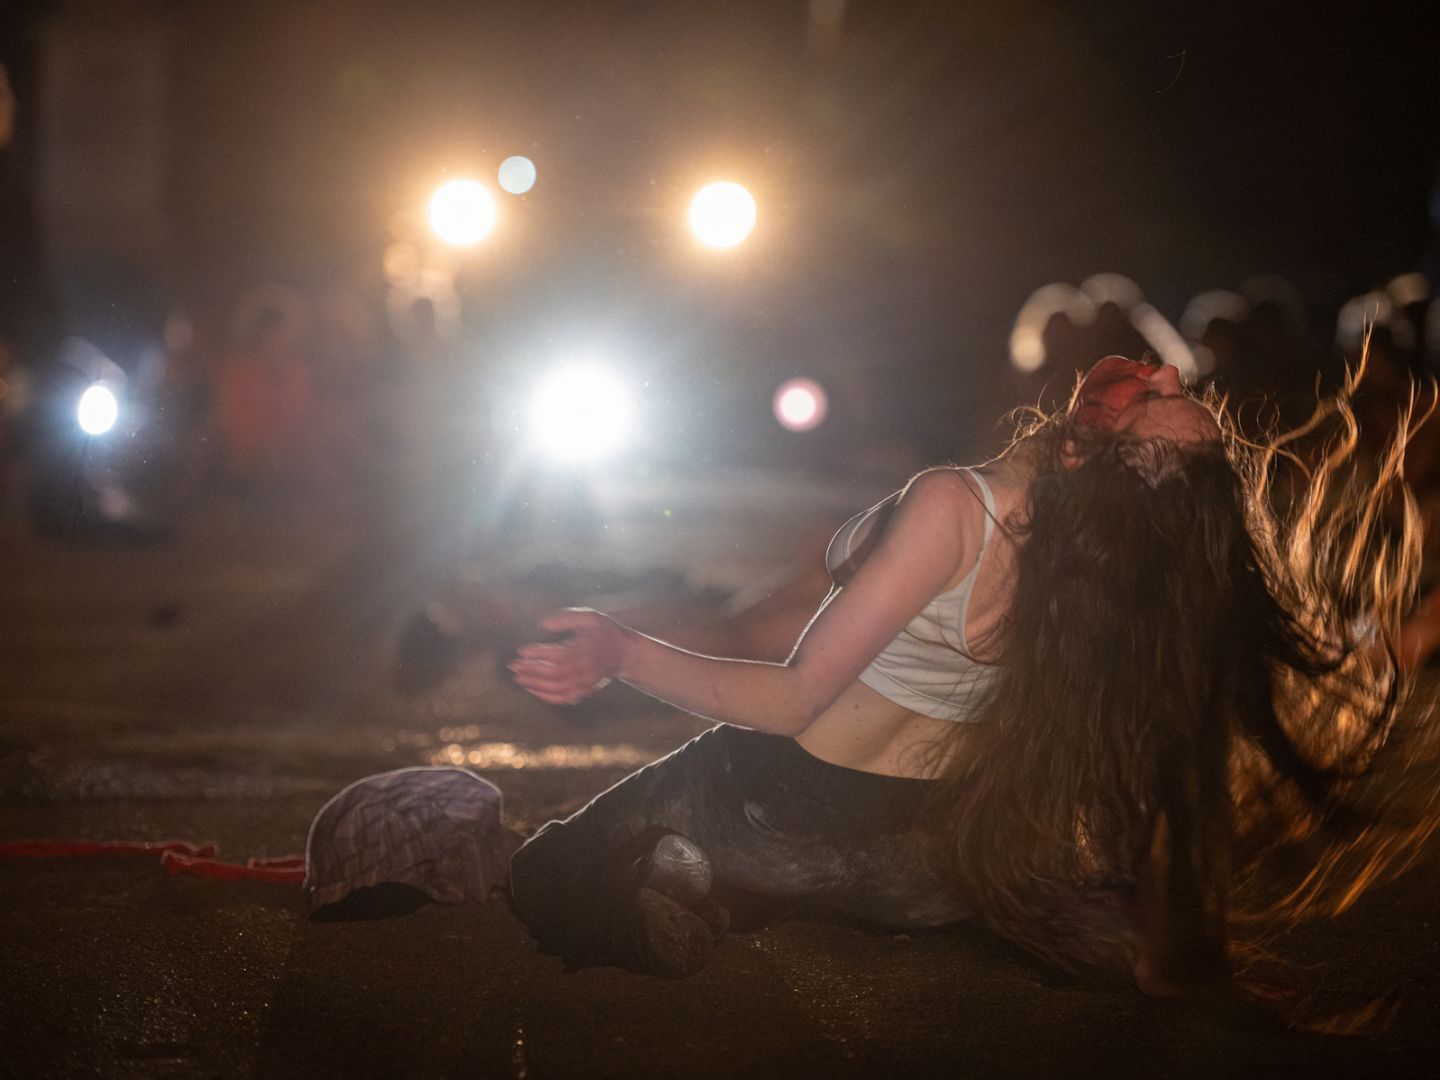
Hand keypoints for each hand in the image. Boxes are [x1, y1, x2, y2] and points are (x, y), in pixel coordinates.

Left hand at [508, 608, 628, 704]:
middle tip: (513, 665)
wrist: (624, 653)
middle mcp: (585, 669)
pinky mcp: (584, 691)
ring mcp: (585, 683)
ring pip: (556, 688)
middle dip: (531, 670)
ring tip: (518, 678)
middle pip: (554, 674)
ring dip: (534, 685)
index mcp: (586, 650)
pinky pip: (562, 698)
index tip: (522, 650)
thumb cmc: (605, 632)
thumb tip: (543, 624)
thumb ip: (567, 618)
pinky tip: (532, 690)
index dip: (538, 654)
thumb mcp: (590, 617)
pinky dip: (545, 696)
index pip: (558, 655)